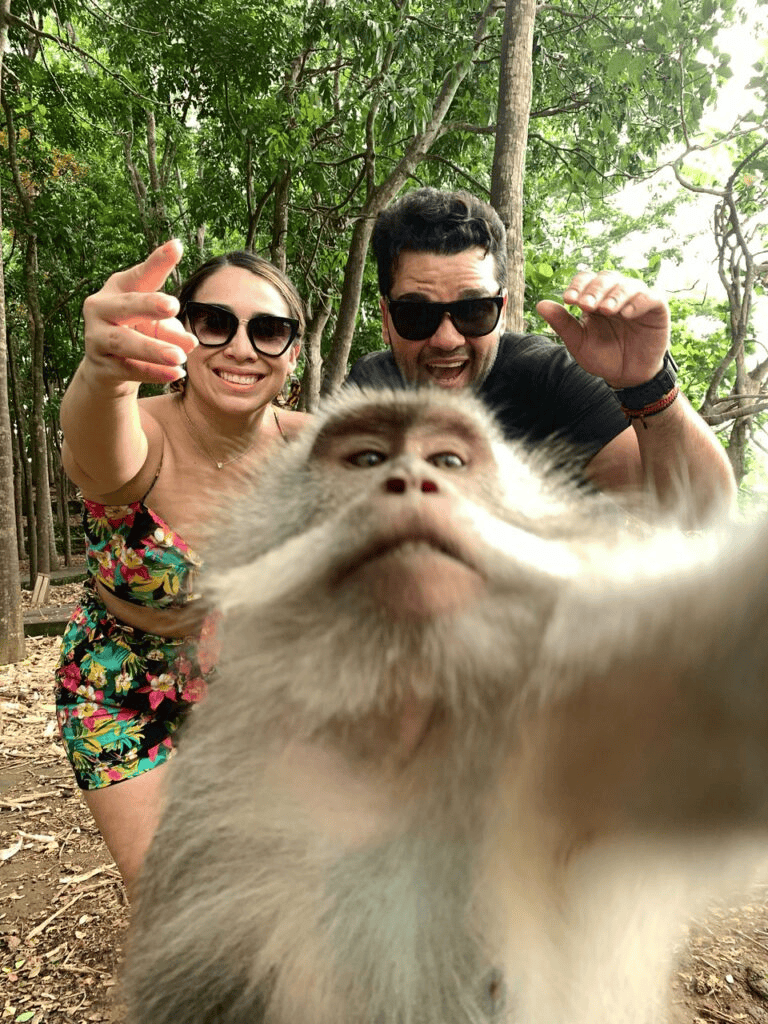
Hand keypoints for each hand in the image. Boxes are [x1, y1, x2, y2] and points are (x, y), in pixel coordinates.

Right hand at [82, 240, 197, 386]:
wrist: (108, 369)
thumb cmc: (137, 332)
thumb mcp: (156, 324)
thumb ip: (172, 328)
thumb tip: (191, 342)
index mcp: (118, 289)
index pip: (141, 275)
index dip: (157, 262)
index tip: (176, 247)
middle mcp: (101, 309)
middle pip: (126, 306)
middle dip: (149, 305)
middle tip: (174, 305)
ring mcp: (96, 338)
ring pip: (124, 342)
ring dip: (153, 349)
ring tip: (179, 356)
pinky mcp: (101, 366)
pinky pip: (128, 369)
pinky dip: (153, 372)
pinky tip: (176, 373)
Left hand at [536, 272, 669, 388]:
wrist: (627, 376)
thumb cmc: (603, 357)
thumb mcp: (579, 343)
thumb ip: (562, 324)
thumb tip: (540, 304)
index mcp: (595, 298)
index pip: (585, 280)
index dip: (577, 286)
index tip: (568, 300)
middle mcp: (616, 294)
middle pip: (605, 278)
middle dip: (594, 290)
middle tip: (586, 305)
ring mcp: (637, 299)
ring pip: (627, 284)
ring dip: (615, 295)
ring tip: (605, 309)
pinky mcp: (656, 308)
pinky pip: (650, 297)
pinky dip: (638, 302)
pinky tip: (626, 313)